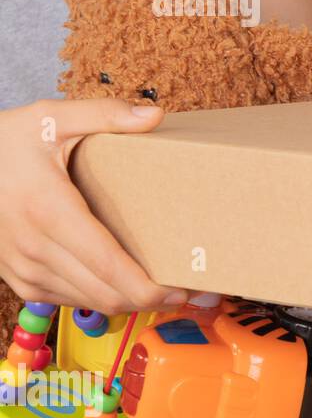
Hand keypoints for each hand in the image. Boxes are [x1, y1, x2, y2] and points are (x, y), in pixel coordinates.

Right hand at [0, 99, 189, 313]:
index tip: (181, 288)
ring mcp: (23, 267)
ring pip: (89, 302)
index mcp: (48, 209)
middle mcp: (34, 246)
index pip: (107, 265)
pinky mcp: (20, 277)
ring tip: (165, 290)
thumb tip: (154, 115)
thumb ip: (103, 114)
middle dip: (151, 299)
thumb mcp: (50, 117)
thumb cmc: (6, 141)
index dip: (148, 287)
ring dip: (129, 302)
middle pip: (105, 293)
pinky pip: (68, 299)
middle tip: (187, 290)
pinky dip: (101, 298)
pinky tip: (126, 286)